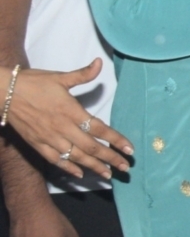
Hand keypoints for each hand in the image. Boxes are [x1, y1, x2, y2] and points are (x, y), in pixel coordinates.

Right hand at [4, 62, 132, 179]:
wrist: (2, 93)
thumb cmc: (32, 83)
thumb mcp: (60, 77)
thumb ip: (83, 74)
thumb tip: (99, 62)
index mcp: (71, 111)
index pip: (99, 128)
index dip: (116, 140)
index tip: (129, 149)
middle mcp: (62, 127)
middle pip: (91, 147)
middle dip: (110, 158)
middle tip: (125, 167)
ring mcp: (49, 138)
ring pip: (75, 156)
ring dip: (93, 166)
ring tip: (108, 174)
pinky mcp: (37, 144)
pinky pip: (55, 160)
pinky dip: (68, 168)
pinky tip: (79, 174)